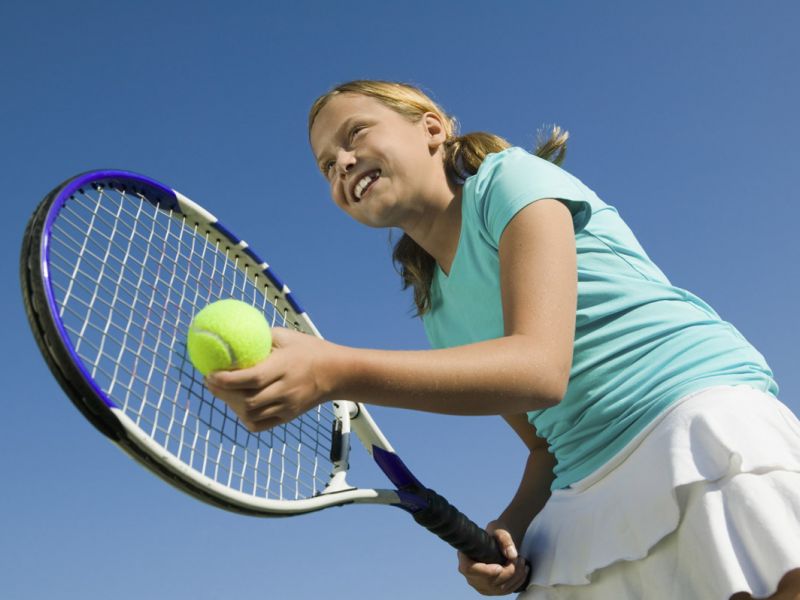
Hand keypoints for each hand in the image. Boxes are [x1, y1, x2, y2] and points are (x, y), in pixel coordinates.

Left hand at [204, 327, 340, 430]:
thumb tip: (231, 334)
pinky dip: (245, 417)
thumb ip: (260, 337)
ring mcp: (287, 406)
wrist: (336, 373)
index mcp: (284, 367)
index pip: (250, 378)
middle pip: (247, 401)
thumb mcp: (286, 336)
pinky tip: (239, 405)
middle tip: (209, 381)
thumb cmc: (309, 349)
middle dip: (222, 393)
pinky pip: (260, 425)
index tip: (209, 373)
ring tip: (223, 391)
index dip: (226, 380)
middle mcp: (285, 390)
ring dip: (231, 405)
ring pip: (251, 416)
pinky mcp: (288, 417)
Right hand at [457, 521, 529, 595]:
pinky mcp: (491, 590)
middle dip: (507, 573)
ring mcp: (480, 585)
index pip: (469, 569)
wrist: (499, 541)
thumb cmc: (495, 533)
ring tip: (523, 563)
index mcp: (465, 557)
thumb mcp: (500, 530)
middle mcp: (470, 575)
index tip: (499, 567)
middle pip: (488, 582)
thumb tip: (512, 555)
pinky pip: (504, 591)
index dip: (484, 571)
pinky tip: (523, 571)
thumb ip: (505, 540)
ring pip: (499, 588)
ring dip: (515, 577)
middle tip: (519, 559)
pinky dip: (517, 582)